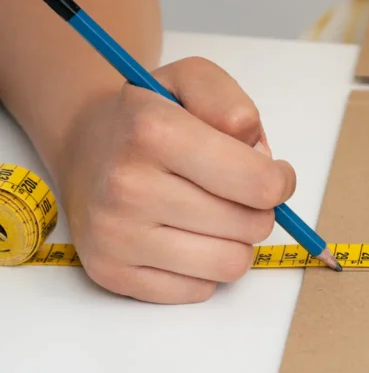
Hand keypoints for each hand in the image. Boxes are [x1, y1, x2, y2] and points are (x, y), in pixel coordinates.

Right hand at [56, 57, 295, 302]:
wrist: (85, 146)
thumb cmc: (151, 117)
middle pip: (253, 226)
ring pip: (231, 264)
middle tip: (230, 191)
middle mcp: (128, 186)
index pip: (260, 184)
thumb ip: (234, 105)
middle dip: (255, 208)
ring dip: (234, 241)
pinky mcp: (112, 274)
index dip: (279, 180)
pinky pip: (200, 291)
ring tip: (210, 214)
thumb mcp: (194, 81)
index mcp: (153, 132)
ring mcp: (116, 236)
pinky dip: (203, 267)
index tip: (271, 173)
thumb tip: (260, 156)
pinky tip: (182, 237)